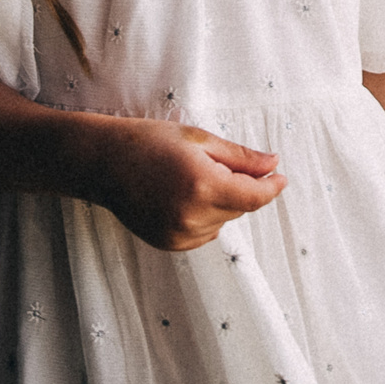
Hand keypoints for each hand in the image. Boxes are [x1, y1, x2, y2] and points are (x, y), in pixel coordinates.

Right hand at [96, 118, 286, 250]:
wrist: (104, 163)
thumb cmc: (150, 142)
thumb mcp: (199, 139)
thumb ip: (241, 157)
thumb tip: (273, 164)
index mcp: (203, 184)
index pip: (254, 197)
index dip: (272, 188)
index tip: (280, 177)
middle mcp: (192, 215)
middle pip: (239, 208)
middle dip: (240, 187)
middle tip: (215, 162)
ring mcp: (179, 234)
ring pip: (223, 222)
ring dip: (222, 203)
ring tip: (191, 178)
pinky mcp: (169, 244)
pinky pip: (204, 233)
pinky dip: (205, 217)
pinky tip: (182, 196)